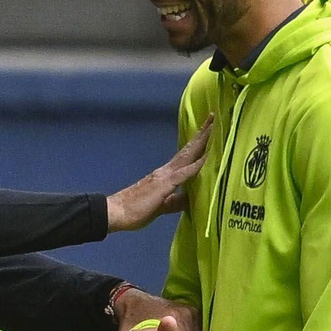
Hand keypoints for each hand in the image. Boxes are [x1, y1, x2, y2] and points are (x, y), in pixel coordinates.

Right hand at [105, 116, 213, 232]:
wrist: (117, 213)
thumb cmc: (136, 210)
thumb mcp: (162, 206)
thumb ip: (177, 201)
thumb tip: (192, 199)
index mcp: (166, 175)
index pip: (186, 157)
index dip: (198, 144)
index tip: (209, 131)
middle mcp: (166, 171)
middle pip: (188, 150)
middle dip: (202, 135)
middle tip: (214, 118)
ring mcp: (164, 176)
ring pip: (187, 156)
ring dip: (201, 142)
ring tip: (213, 128)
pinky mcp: (163, 185)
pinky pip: (183, 173)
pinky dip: (196, 165)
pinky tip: (206, 157)